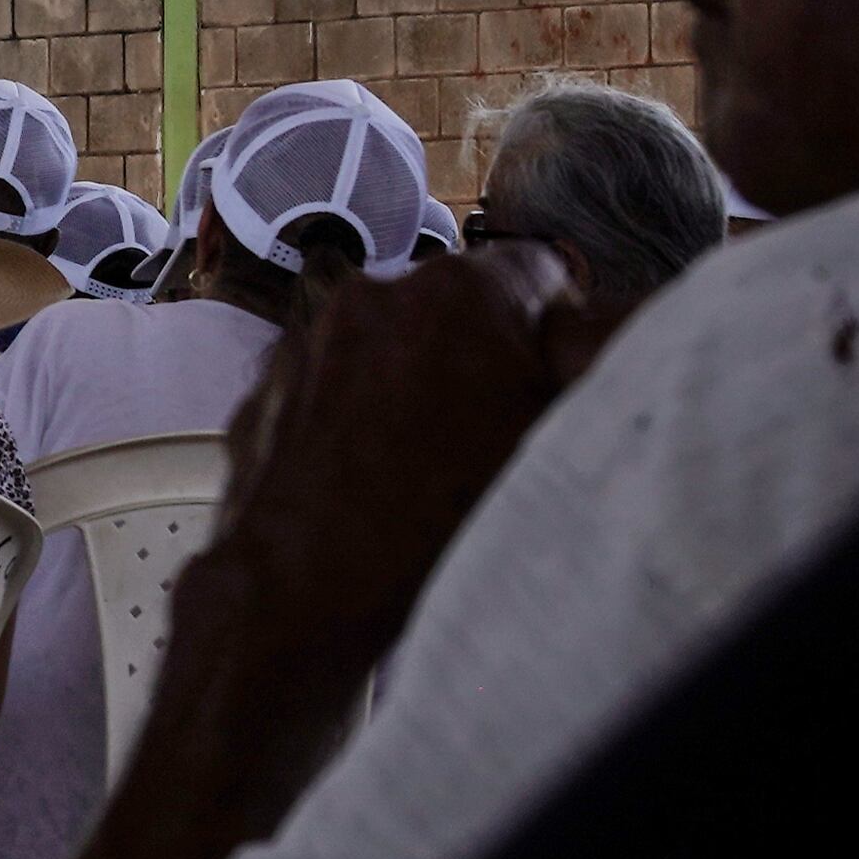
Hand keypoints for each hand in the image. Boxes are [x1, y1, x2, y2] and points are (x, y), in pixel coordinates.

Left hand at [174, 247, 623, 716]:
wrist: (299, 587)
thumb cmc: (431, 525)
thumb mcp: (550, 441)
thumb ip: (582, 366)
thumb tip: (593, 332)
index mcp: (460, 292)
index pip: (539, 271)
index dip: (558, 326)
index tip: (555, 373)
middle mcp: (375, 294)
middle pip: (458, 307)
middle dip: (482, 355)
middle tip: (495, 434)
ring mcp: (308, 336)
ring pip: (389, 343)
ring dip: (414, 382)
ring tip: (427, 467)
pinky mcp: (265, 385)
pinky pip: (331, 382)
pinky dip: (354, 412)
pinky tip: (370, 477)